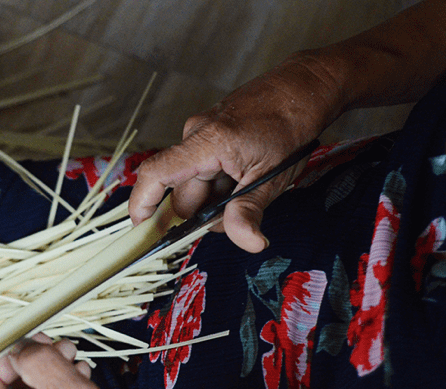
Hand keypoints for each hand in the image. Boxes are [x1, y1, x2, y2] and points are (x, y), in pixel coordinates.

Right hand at [129, 54, 342, 251]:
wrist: (303, 87)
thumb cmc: (291, 125)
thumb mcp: (272, 177)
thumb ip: (250, 211)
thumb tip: (250, 243)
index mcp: (207, 142)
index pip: (156, 174)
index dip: (142, 204)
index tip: (142, 230)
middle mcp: (195, 134)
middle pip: (182, 192)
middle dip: (204, 212)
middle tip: (239, 214)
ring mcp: (200, 132)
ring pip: (195, 184)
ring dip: (215, 197)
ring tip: (249, 186)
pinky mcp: (207, 133)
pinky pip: (202, 169)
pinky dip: (219, 182)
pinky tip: (243, 175)